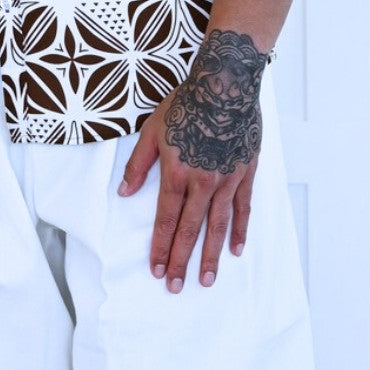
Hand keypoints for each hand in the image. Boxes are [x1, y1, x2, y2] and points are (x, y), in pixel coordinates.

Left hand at [117, 30, 268, 291]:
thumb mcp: (152, 129)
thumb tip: (124, 192)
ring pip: (218, 226)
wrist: (225, 83)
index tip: (154, 269)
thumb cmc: (186, 103)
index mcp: (177, 171)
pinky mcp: (246, 173)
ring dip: (211, 255)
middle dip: (180, 260)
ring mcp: (227, 179)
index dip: (159, 245)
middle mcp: (202, 181)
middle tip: (175, 286)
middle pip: (189, 229)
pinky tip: (236, 249)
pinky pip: (243, 208)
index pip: (165, 218)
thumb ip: (138, 164)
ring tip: (206, 280)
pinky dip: (240, 230)